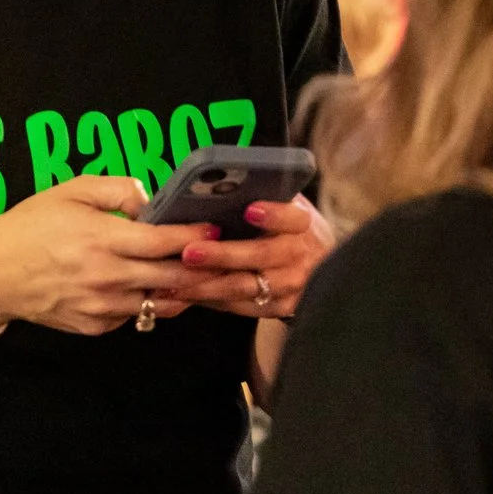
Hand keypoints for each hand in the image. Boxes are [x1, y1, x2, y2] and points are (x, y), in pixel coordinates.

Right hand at [0, 175, 217, 337]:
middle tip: (223, 258)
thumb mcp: (69, 192)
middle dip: (203, 269)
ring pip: (159, 303)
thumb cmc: (29, 227)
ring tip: (198, 276)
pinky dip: (148, 304)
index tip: (215, 229)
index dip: (195, 236)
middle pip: (173, 278)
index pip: (165, 242)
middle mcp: (107, 277)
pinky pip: (134, 317)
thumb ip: (116, 190)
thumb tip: (152, 201)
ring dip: (182, 291)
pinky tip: (153, 289)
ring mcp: (101, 307)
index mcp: (102, 238)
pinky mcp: (94, 327)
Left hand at [176, 195, 336, 317]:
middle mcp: (300, 255)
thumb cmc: (285, 227)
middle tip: (190, 253)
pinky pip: (240, 306)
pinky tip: (186, 293)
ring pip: (245, 286)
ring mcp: (291, 285)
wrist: (315, 263)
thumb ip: (259, 196)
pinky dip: (211, 300)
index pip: (291, 218)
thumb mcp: (282, 205)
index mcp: (301, 223)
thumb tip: (216, 186)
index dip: (273, 215)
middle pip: (261, 255)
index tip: (249, 210)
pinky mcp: (280, 307)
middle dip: (223, 255)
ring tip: (176, 281)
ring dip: (208, 285)